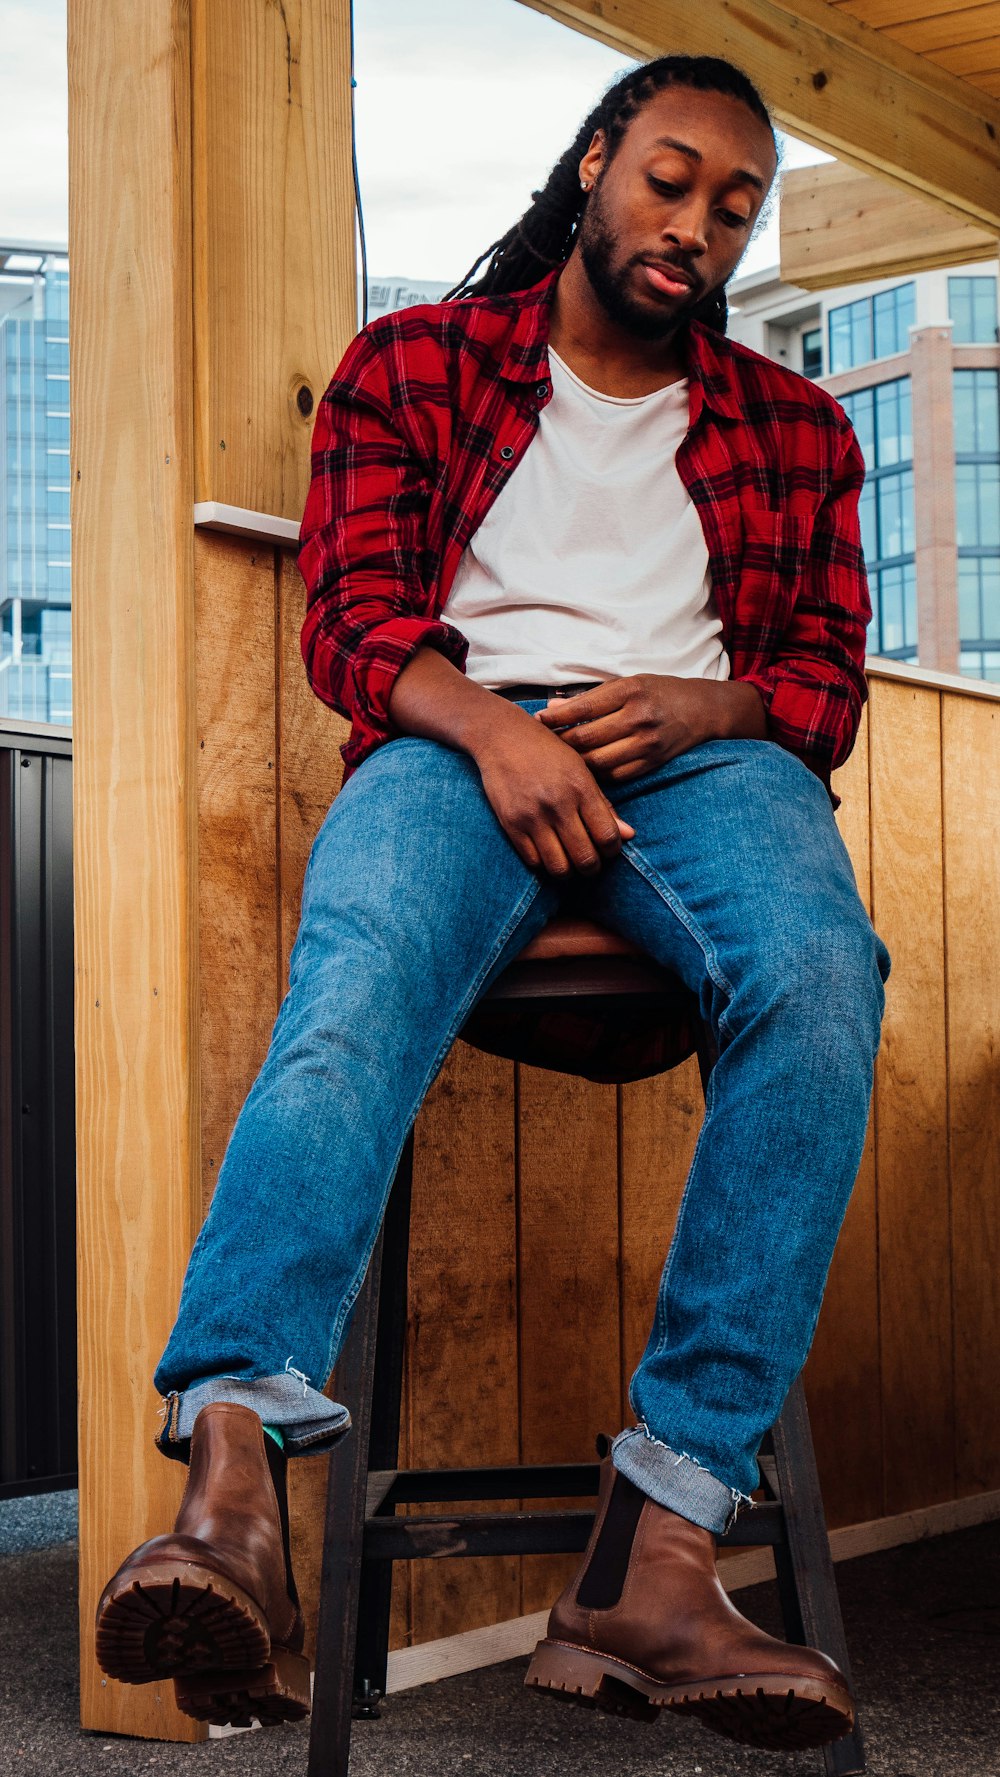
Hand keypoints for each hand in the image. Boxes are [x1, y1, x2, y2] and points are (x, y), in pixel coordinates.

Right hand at [470, 706, 634, 877]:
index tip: (608, 849)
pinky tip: (547, 853)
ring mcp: (532, 816)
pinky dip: (544, 864)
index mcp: (581, 788)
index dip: (612, 851)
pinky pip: (533, 861)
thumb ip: (603, 804)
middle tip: (590, 862)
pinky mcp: (510, 823)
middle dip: (592, 867)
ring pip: (559, 867)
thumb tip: (628, 835)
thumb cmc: (547, 751)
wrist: (502, 736)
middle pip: (585, 858)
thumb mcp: (580, 769)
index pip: (607, 836)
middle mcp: (558, 804)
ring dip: (568, 871)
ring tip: (569, 862)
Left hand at [534, 675, 765, 782]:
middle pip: (587, 739)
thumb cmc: (658, 692)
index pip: (583, 708)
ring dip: (576, 762)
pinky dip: (596, 774)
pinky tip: (585, 770)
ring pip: (597, 762)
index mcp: (630, 691)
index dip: (557, 718)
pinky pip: (614, 775)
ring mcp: (647, 744)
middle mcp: (639, 717)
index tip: (539, 720)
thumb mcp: (627, 684)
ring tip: (561, 759)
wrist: (702, 710)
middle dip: (561, 743)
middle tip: (545, 745)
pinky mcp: (652, 763)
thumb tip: (551, 709)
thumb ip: (590, 698)